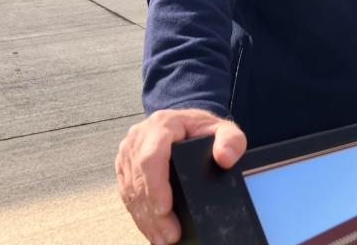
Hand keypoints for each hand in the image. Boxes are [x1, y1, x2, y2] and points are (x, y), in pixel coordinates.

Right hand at [116, 108, 246, 244]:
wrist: (186, 124)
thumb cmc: (202, 128)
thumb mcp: (223, 129)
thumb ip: (231, 140)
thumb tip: (225, 158)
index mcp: (162, 124)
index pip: (152, 157)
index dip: (155, 186)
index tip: (165, 210)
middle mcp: (139, 137)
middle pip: (139, 178)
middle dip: (153, 211)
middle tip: (170, 235)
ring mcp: (128, 152)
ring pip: (131, 190)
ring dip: (145, 217)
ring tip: (163, 238)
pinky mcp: (125, 166)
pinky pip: (127, 193)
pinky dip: (139, 214)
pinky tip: (152, 229)